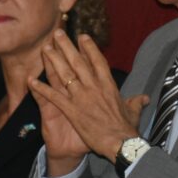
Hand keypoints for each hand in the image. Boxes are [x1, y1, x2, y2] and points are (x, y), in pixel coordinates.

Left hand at [29, 30, 148, 162]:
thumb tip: (145, 98)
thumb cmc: (127, 128)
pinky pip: (53, 97)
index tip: (82, 36)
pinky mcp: (72, 110)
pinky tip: (32, 81)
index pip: (98, 61)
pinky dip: (41, 88)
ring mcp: (82, 97)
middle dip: (67, 46)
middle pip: (78, 62)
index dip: (89, 48)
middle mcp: (94, 87)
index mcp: (108, 85)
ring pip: (65, 74)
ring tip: (45, 48)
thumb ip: (136, 102)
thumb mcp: (133, 112)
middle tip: (58, 33)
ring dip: (53, 60)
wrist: (120, 143)